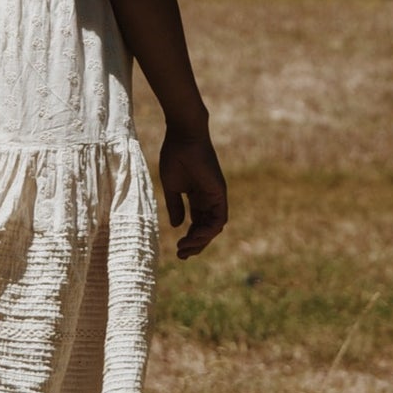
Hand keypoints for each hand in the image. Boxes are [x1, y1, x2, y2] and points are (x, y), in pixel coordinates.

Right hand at [159, 125, 227, 259]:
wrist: (183, 137)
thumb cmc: (175, 156)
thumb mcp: (172, 187)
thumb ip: (176, 206)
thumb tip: (178, 227)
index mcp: (198, 198)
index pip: (197, 224)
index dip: (189, 239)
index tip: (177, 250)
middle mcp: (209, 199)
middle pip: (206, 229)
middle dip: (195, 245)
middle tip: (182, 256)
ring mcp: (216, 196)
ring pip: (214, 228)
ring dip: (201, 241)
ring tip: (185, 248)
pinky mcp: (219, 193)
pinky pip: (219, 218)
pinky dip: (209, 231)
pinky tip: (194, 237)